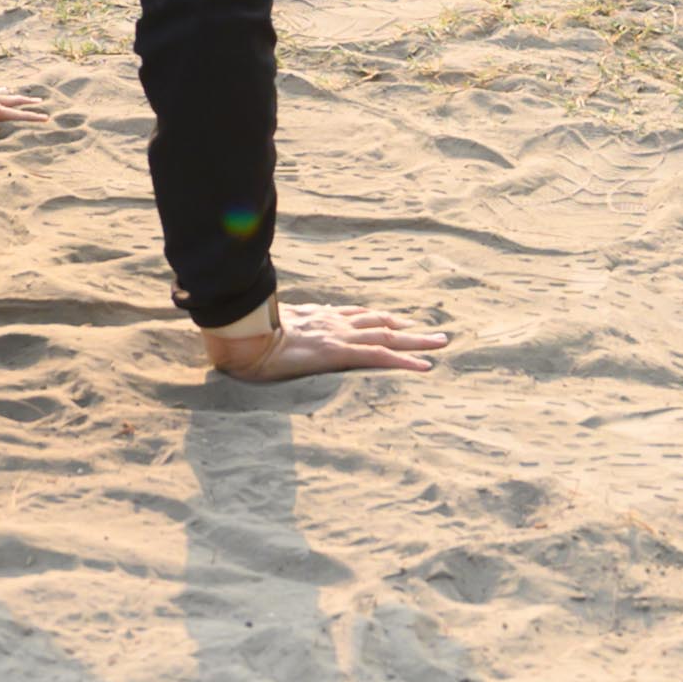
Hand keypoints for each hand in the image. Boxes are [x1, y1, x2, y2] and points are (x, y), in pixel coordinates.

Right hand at [207, 297, 450, 379]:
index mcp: (318, 316)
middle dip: (408, 326)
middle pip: (379, 322)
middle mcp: (333, 322)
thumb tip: (278, 328)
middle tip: (434, 332)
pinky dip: (404, 360)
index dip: (380, 318)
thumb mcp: (268, 327)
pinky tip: (424, 366)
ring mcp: (338, 335)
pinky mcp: (339, 352)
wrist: (242, 335)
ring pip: (387, 335)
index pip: (356, 315)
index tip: (397, 321)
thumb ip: (281, 326)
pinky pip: (379, 356)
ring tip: (440, 344)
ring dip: (416, 339)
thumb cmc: (246, 334)